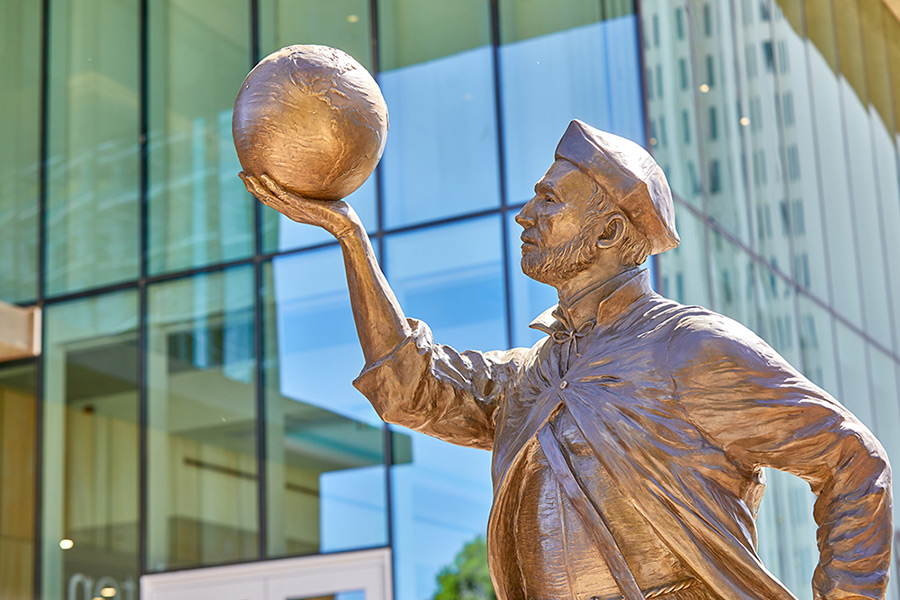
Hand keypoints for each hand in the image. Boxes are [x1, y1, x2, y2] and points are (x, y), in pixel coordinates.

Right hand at [240, 172, 363, 240]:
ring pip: (269, 198)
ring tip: (246, 176)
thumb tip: (318, 179)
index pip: (270, 200)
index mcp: (292, 210)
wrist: (345, 226)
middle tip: (240, 174)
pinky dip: (273, 186)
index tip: (249, 178)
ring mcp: (294, 209)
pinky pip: (284, 195)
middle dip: (251, 187)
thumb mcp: (322, 200)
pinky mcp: (301, 206)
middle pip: (264, 199)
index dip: (258, 190)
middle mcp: (290, 211)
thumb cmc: (337, 213)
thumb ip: (315, 193)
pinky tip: (265, 177)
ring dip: (257, 186)